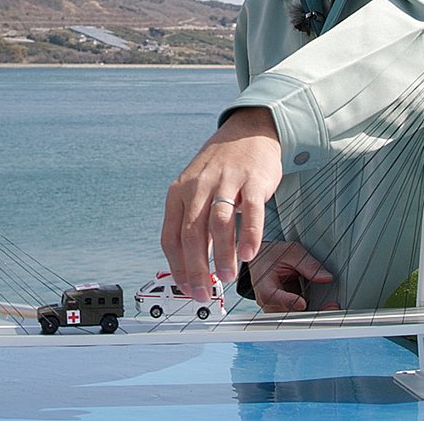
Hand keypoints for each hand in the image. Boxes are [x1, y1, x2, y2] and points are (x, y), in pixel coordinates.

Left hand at [160, 107, 281, 302]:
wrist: (247, 131)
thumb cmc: (220, 168)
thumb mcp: (196, 189)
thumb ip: (193, 223)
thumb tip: (193, 266)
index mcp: (179, 193)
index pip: (171, 236)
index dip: (177, 267)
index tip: (187, 289)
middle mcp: (198, 186)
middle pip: (192, 234)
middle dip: (197, 269)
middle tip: (204, 293)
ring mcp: (226, 182)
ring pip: (219, 224)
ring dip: (221, 255)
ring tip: (226, 277)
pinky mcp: (252, 180)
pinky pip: (250, 211)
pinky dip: (249, 235)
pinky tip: (248, 254)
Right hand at [248, 241, 335, 312]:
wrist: (264, 263)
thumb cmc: (273, 257)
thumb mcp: (291, 252)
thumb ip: (308, 264)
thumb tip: (325, 277)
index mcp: (264, 285)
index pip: (271, 296)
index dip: (287, 301)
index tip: (302, 302)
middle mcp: (269, 302)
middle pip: (287, 314)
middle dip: (310, 313)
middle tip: (330, 307)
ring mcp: (277, 310)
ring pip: (295, 319)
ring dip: (315, 314)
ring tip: (332, 307)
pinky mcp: (287, 313)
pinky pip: (301, 317)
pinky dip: (314, 313)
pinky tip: (326, 308)